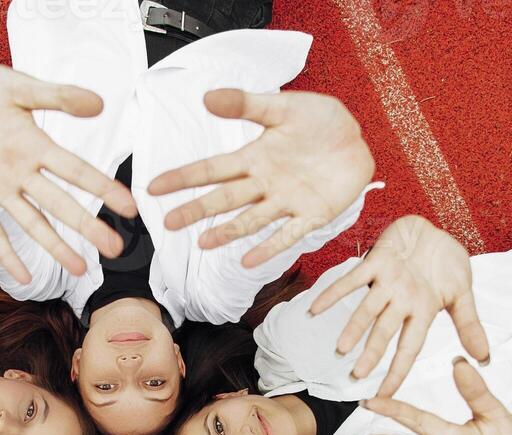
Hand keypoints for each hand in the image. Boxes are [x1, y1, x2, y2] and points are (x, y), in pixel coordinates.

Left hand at [0, 61, 135, 282]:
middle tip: (115, 249)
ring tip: (80, 270)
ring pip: (34, 224)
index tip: (130, 208)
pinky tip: (23, 278)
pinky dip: (6, 255)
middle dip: (88, 227)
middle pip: (62, 205)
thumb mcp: (15, 88)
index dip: (104, 189)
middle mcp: (23, 174)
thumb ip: (55, 97)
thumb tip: (99, 103)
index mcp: (36, 146)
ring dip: (57, 247)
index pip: (77, 171)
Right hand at [148, 89, 374, 267]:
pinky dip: (268, 247)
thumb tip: (207, 97)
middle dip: (195, 210)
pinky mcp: (311, 215)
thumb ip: (247, 105)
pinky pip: (287, 234)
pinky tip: (248, 260)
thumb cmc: (320, 122)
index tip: (154, 187)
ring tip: (204, 243)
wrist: (357, 138)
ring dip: (227, 232)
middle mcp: (264, 183)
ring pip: (249, 220)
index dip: (182, 178)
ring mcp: (285, 202)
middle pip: (223, 199)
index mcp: (254, 157)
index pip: (211, 169)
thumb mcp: (284, 107)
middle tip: (169, 223)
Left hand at [309, 215, 489, 396]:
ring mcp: (387, 283)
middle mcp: (401, 302)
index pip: (409, 348)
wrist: (436, 231)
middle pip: (385, 333)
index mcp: (422, 312)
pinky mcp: (377, 262)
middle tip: (355, 376)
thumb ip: (469, 324)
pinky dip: (333, 293)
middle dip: (371, 354)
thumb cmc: (448, 263)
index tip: (384, 395)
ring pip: (368, 309)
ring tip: (340, 348)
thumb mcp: (463, 293)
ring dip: (354, 328)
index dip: (397, 372)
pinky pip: (352, 279)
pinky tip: (314, 308)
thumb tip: (483, 358)